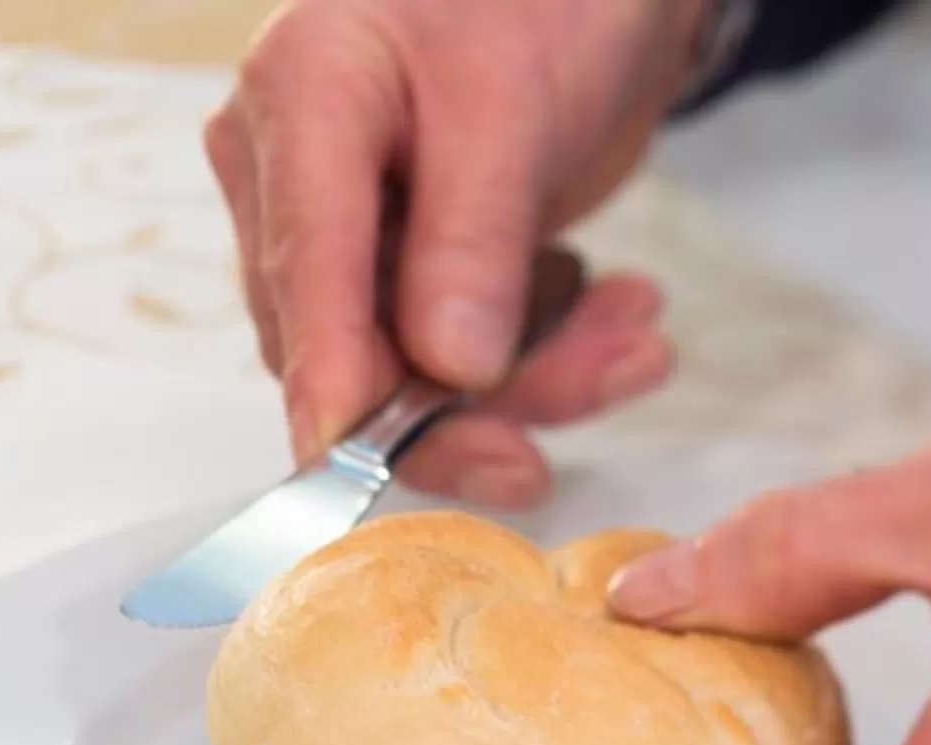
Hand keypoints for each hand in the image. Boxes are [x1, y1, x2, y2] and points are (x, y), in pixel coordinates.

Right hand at [205, 0, 708, 501]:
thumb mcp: (517, 103)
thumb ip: (473, 238)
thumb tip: (447, 370)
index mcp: (298, 101)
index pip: (301, 266)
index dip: (328, 373)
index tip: (350, 458)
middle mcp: (293, 175)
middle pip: (352, 342)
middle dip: (485, 387)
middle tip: (616, 372)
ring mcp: (344, 229)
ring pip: (410, 367)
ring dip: (537, 375)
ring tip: (637, 336)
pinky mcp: (398, 267)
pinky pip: (450, 354)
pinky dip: (540, 353)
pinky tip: (610, 311)